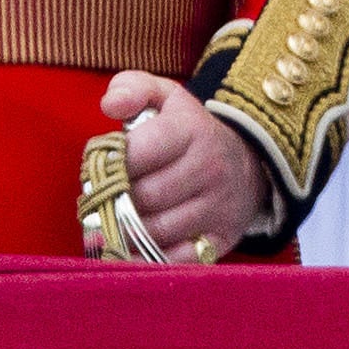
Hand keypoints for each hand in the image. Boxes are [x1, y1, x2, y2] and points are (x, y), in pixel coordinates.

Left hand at [96, 72, 263, 259]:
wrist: (247, 163)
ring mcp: (219, 207)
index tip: (100, 168)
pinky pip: (176, 260)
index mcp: (191, 131)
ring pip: (155, 231)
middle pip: (143, 197)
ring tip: (115, 220)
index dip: (108, 164)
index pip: (137, 153)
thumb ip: (131, 88)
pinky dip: (149, 259)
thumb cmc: (188, 132)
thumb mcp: (165, 97)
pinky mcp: (221, 239)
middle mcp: (210, 168)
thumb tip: (109, 106)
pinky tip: (134, 248)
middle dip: (114, 201)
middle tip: (102, 199)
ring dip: (127, 230)